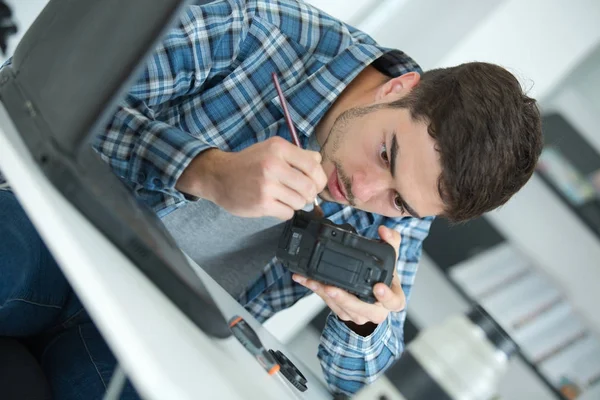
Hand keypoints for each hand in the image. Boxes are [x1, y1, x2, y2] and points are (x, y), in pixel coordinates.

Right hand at [176, 137, 326, 219]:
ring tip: (284, 197)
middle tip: (301, 194)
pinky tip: (275, 204)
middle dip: (309, 194)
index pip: (313, 166)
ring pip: (300, 202)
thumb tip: (318, 161)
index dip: (319, 178)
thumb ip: (297, 154)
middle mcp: (273, 165)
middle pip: (309, 187)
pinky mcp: (262, 204)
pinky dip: (285, 211)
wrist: (219, 176)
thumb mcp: (271, 149)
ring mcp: (267, 186)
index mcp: (278, 148)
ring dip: (296, 203)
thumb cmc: (248, 163)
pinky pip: (288, 213)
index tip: (316, 183)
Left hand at [292, 226, 404, 326]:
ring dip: (326, 295)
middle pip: (363, 309)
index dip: (387, 296)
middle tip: (333, 289)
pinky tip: (309, 281)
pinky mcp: (343, 313)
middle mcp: (376, 311)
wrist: (373, 297)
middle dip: (345, 299)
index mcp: (393, 299)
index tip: (378, 288)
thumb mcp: (391, 261)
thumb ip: (391, 242)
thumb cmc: (383, 280)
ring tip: (315, 282)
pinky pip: (329, 305)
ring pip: (342, 308)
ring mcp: (358, 314)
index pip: (394, 301)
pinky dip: (318, 292)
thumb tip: (384, 230)